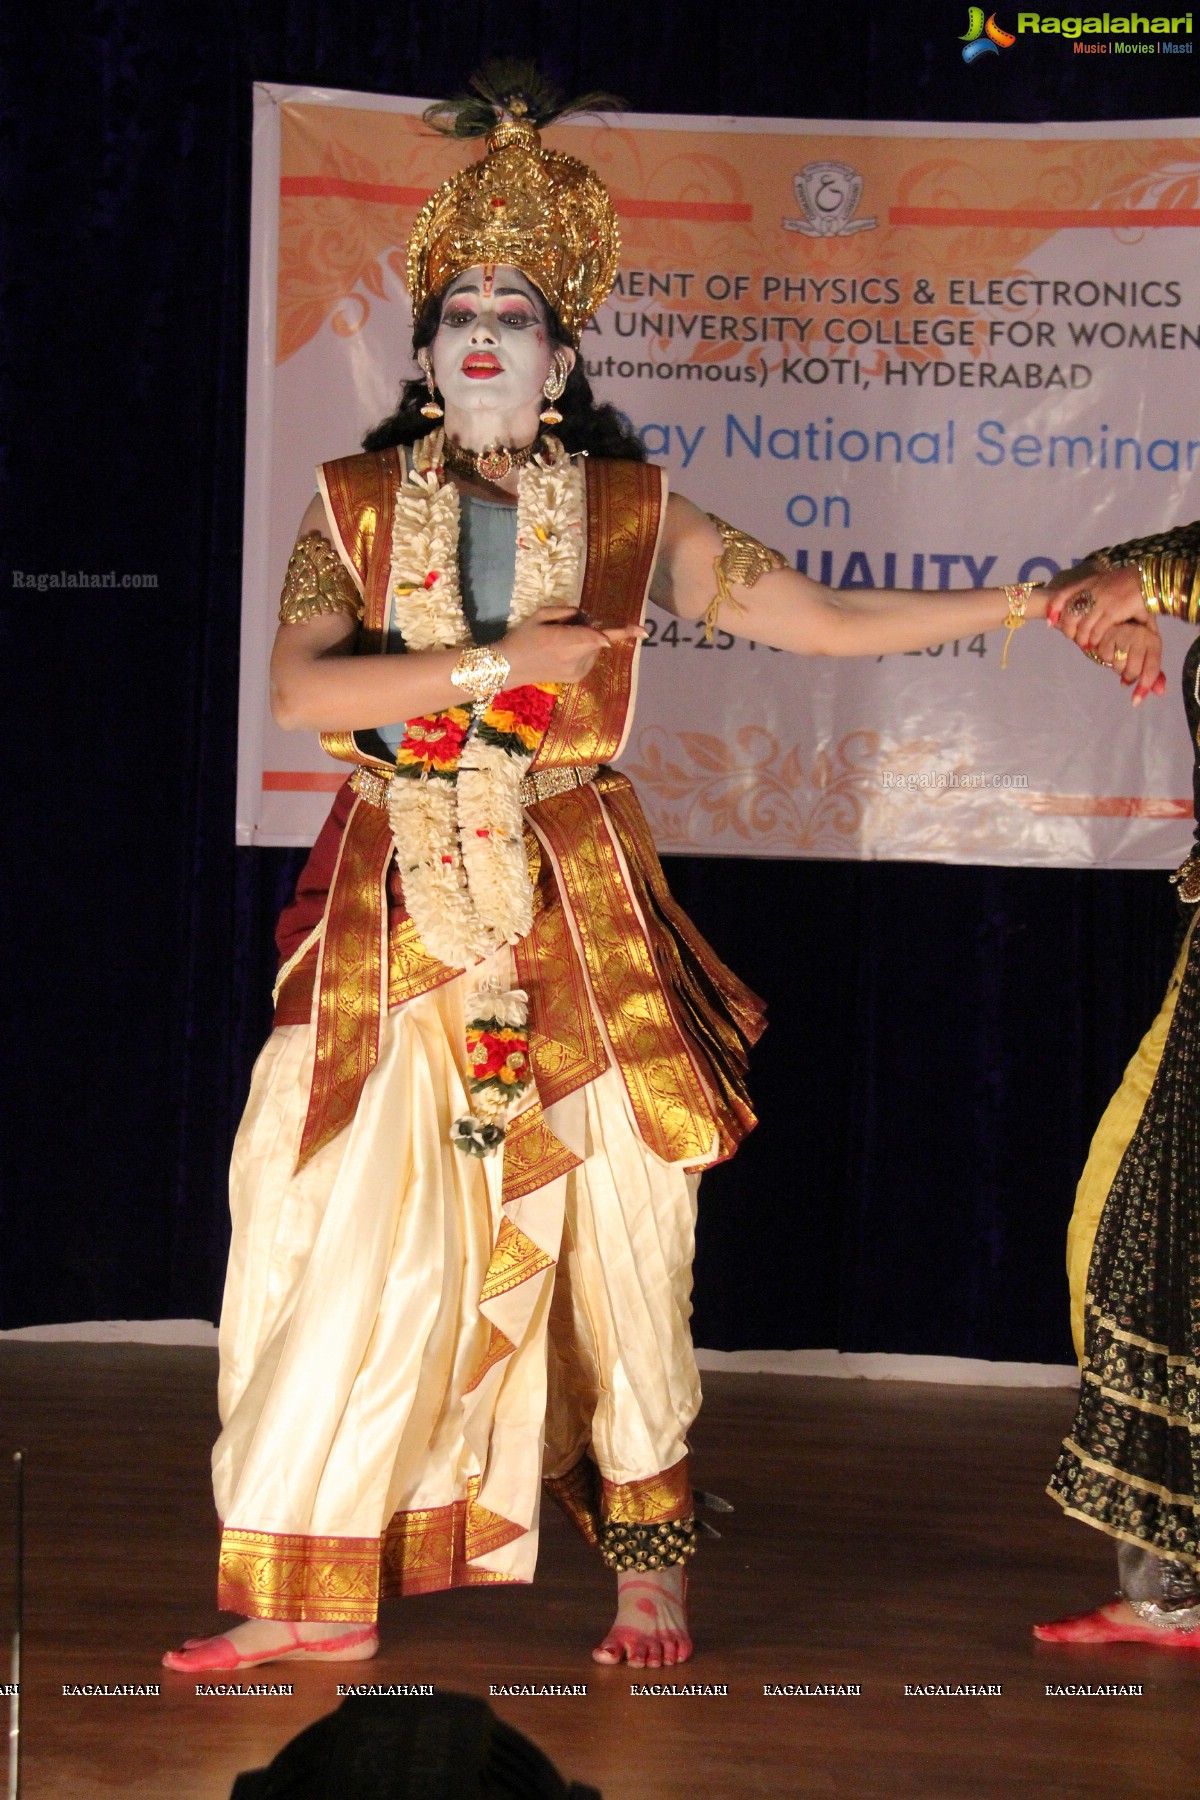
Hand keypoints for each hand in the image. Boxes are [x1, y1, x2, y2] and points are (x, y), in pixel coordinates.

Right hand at [503, 606, 645, 685]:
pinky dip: (582, 650)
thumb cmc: (522, 638)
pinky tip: (562, 652)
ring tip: (560, 641)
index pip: (598, 636)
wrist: (509, 667)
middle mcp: (575, 659)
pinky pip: (589, 657)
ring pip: (595, 648)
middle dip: (590, 629)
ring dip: (586, 640)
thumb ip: (566, 612)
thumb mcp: (540, 615)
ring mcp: (578, 671)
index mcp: (565, 642)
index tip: (641, 631)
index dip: (620, 632)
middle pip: (598, 639)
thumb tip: (586, 616)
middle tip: (566, 626)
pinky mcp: (577, 677)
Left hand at [1046, 560, 1147, 647]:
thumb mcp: (1104, 581)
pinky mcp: (1112, 612)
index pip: (1062, 595)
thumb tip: (1079, 603)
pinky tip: (1095, 643)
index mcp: (1088, 582)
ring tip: (1084, 643)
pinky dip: (1093, 640)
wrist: (1146, 579)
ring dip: (1081, 638)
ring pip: (1082, 627)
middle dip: (1067, 629)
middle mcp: (1091, 592)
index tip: (1050, 621)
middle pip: (1069, 615)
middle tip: (1072, 637)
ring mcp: (1101, 602)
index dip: (1053, 609)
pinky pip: (1096, 631)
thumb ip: (1091, 590)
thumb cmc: (1127, 582)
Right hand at [1078, 619, 1165, 705]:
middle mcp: (1141, 636)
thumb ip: (1153, 674)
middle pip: (1133, 671)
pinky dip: (1105, 658)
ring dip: (1115, 667)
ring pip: (1118, 666)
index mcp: (1154, 642)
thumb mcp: (1146, 654)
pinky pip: (1105, 658)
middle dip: (1127, 677)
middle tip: (1125, 673)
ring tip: (1117, 656)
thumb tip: (1160, 692)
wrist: (1116, 620)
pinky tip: (1108, 649)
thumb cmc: (1133, 641)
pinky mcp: (1108, 633)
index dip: (1145, 686)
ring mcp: (1124, 634)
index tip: (1135, 701)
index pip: (1152, 669)